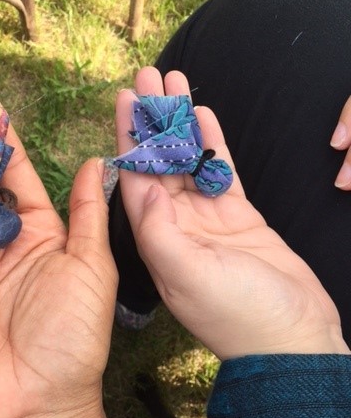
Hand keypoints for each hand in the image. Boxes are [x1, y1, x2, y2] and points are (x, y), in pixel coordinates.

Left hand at [116, 67, 349, 359]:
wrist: (292, 341)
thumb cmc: (238, 315)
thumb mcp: (188, 276)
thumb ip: (159, 231)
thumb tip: (141, 186)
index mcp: (156, 239)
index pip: (135, 177)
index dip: (129, 136)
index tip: (124, 98)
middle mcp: (176, 225)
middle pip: (159, 161)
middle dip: (152, 119)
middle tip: (147, 76)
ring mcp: (208, 220)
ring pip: (190, 159)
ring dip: (181, 122)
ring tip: (175, 81)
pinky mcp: (238, 217)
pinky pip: (222, 170)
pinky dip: (214, 143)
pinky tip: (205, 114)